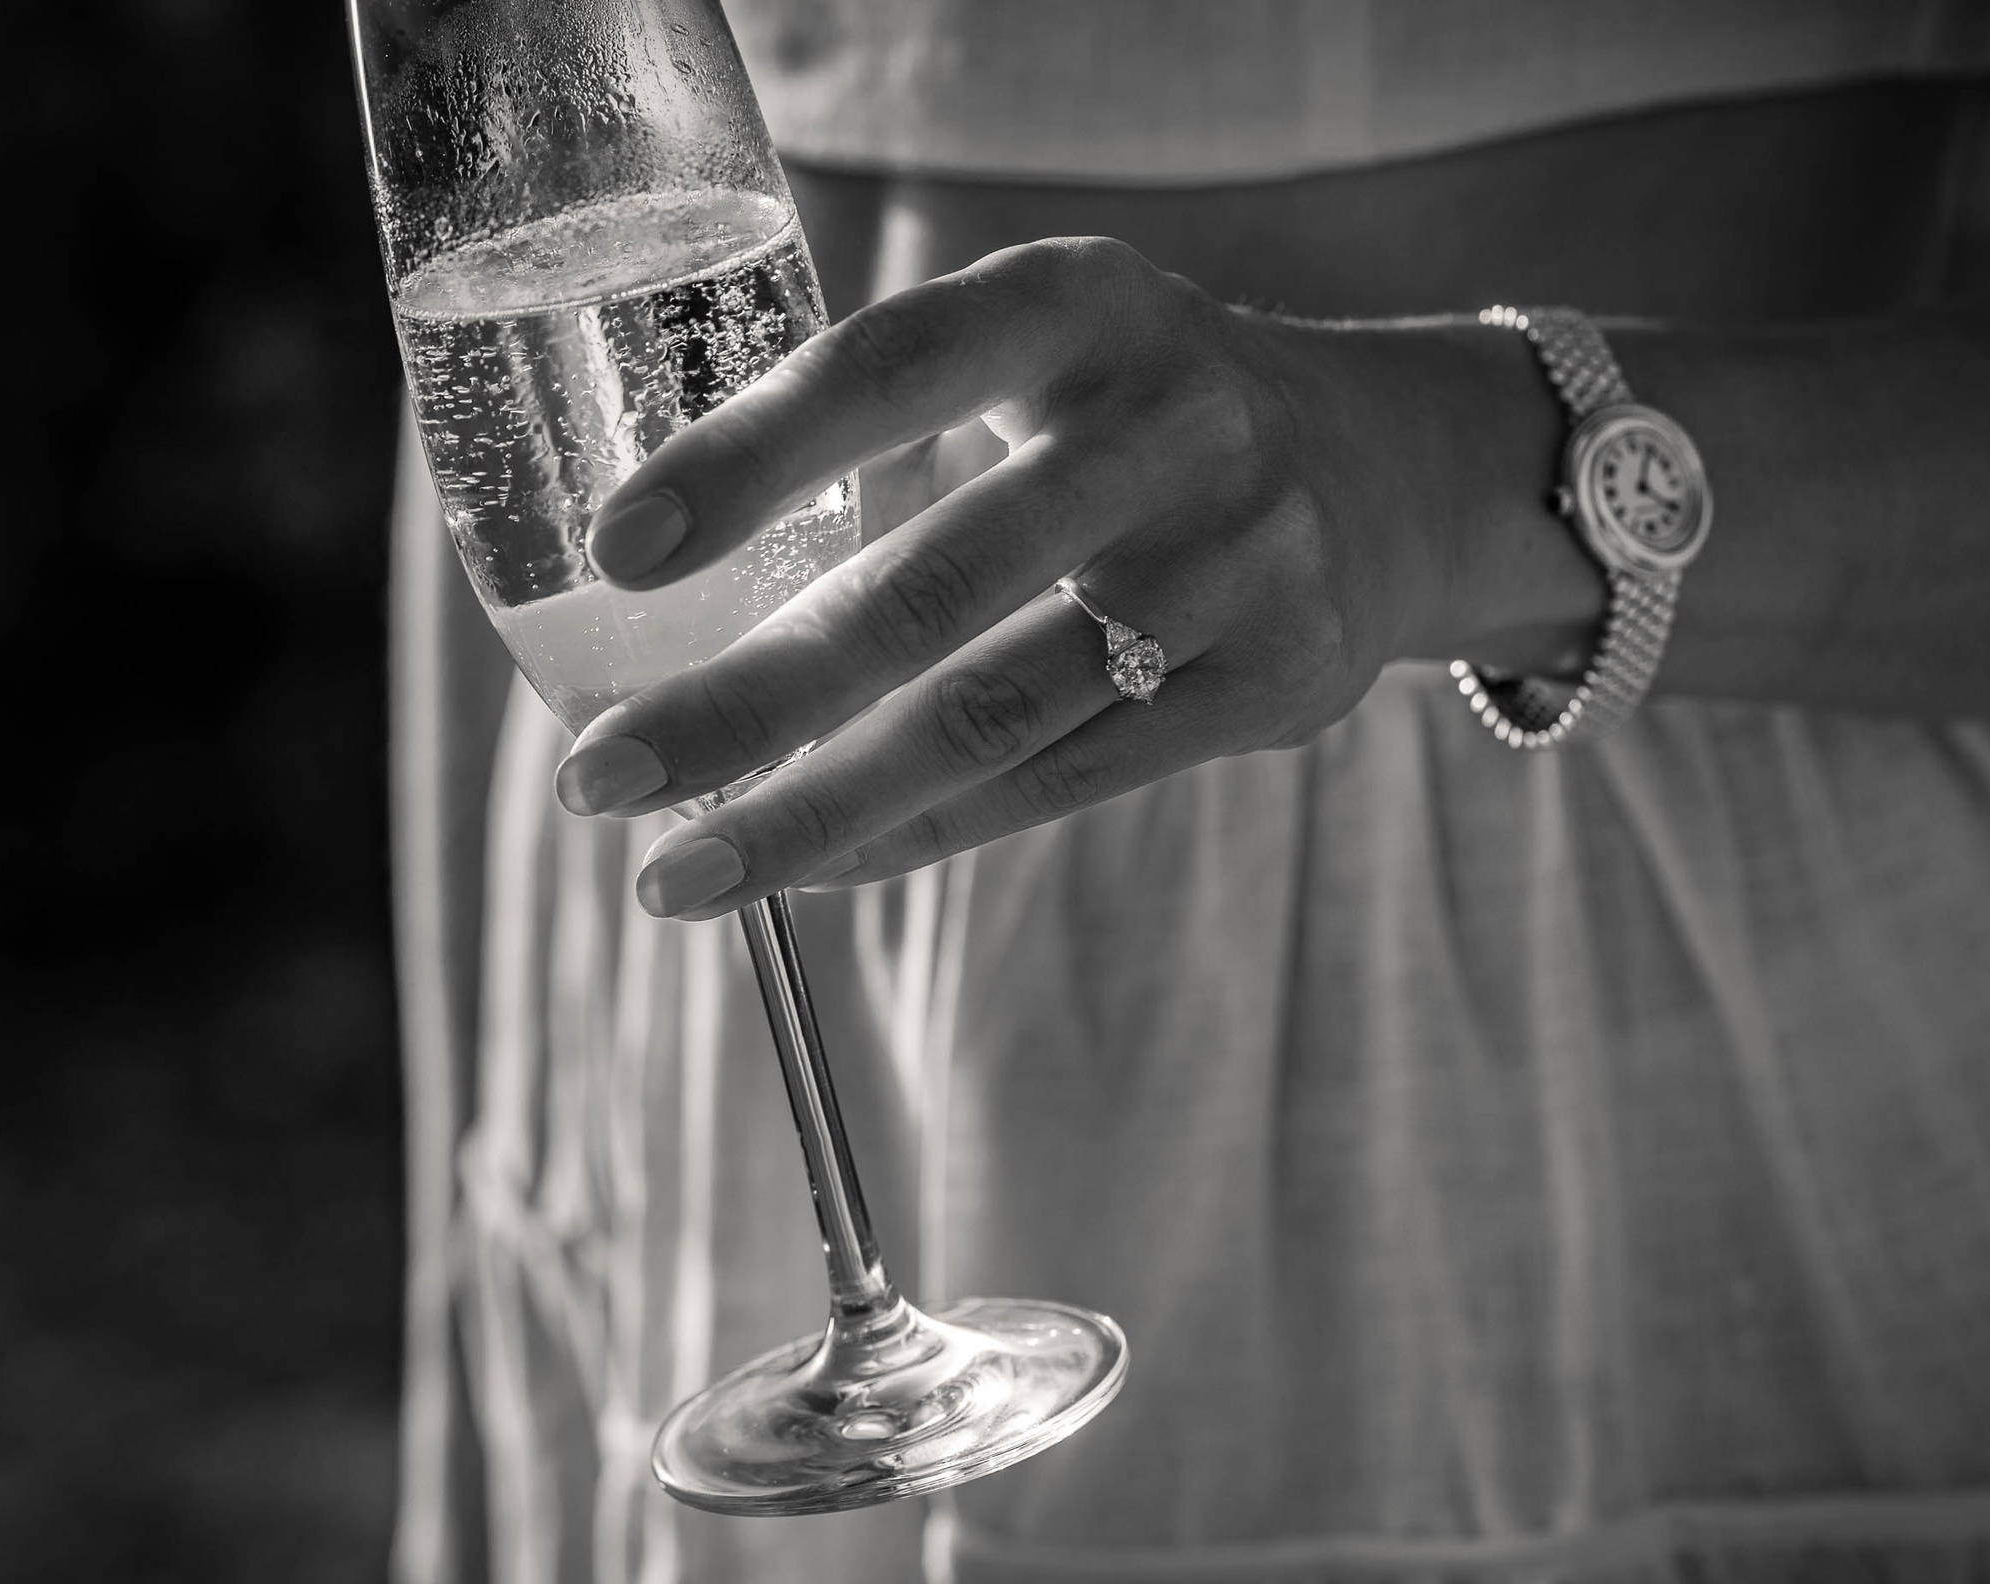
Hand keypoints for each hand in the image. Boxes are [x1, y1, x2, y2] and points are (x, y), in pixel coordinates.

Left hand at [553, 238, 1490, 919]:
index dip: (749, 458)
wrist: (1391, 471)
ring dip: (817, 811)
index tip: (613, 554)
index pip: (892, 369)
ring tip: (680, 872)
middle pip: (928, 589)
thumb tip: (652, 575)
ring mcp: (1234, 566)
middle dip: (747, 701)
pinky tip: (813, 866)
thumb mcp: (1046, 342)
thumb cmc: (1137, 414)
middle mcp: (1169, 427)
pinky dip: (918, 834)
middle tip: (598, 782)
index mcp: (1081, 306)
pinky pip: (1059, 782)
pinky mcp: (1268, 686)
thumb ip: (896, 415)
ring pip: (990, 716)